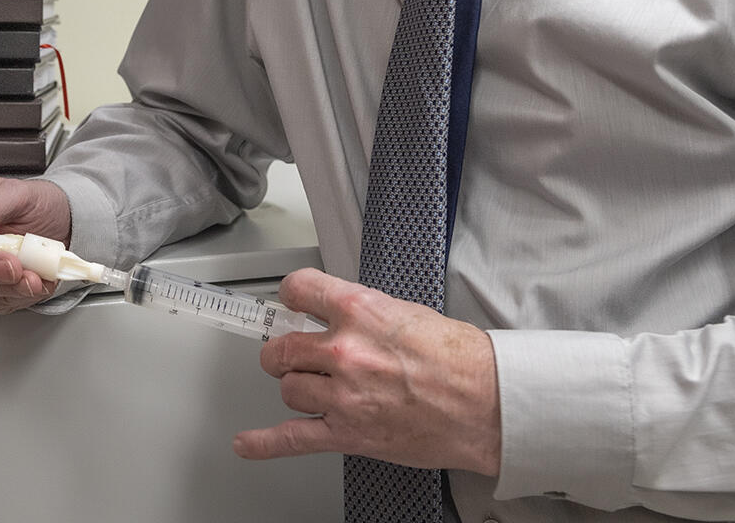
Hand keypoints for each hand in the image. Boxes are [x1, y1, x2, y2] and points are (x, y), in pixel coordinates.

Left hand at [233, 268, 502, 475]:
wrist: (486, 403)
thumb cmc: (458, 359)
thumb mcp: (405, 312)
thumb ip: (362, 313)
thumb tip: (334, 314)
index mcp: (360, 311)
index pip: (298, 289)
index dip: (291, 297)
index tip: (290, 304)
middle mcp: (345, 351)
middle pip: (282, 348)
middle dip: (285, 351)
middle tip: (296, 354)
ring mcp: (343, 395)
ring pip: (288, 389)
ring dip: (299, 389)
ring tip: (321, 389)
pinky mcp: (348, 433)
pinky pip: (292, 438)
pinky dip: (264, 444)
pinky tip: (248, 443)